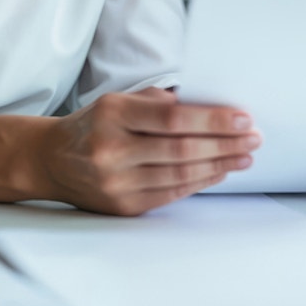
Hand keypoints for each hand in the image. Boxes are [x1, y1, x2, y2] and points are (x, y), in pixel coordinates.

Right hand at [37, 88, 260, 215]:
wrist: (51, 160)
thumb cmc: (95, 124)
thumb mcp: (119, 100)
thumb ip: (160, 102)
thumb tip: (211, 110)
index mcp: (113, 113)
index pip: (173, 118)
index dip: (212, 121)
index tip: (243, 119)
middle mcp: (112, 148)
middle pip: (181, 149)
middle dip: (224, 144)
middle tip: (254, 139)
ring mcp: (116, 181)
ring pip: (179, 174)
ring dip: (219, 165)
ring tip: (244, 157)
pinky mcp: (122, 205)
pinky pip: (170, 194)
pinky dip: (199, 182)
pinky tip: (218, 171)